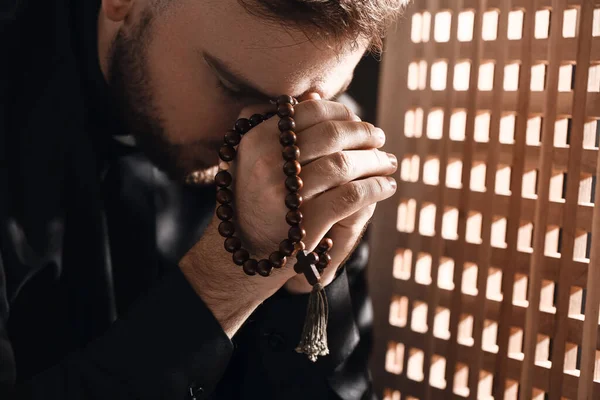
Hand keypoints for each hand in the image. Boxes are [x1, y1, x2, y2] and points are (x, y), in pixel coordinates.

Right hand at [235, 97, 396, 290]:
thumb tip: (316, 94)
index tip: (358, 120)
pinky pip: (351, 196)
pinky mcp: (306, 221)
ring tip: (389, 163)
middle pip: (331, 135)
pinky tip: (386, 187)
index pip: (310, 111)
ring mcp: (287, 193)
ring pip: (343, 165)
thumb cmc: (255, 198)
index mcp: (256, 140)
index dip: (342, 112)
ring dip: (375, 161)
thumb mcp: (253, 158)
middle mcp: (267, 163)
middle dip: (364, 134)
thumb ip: (279, 127)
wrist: (245, 252)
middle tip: (380, 138)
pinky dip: (375, 188)